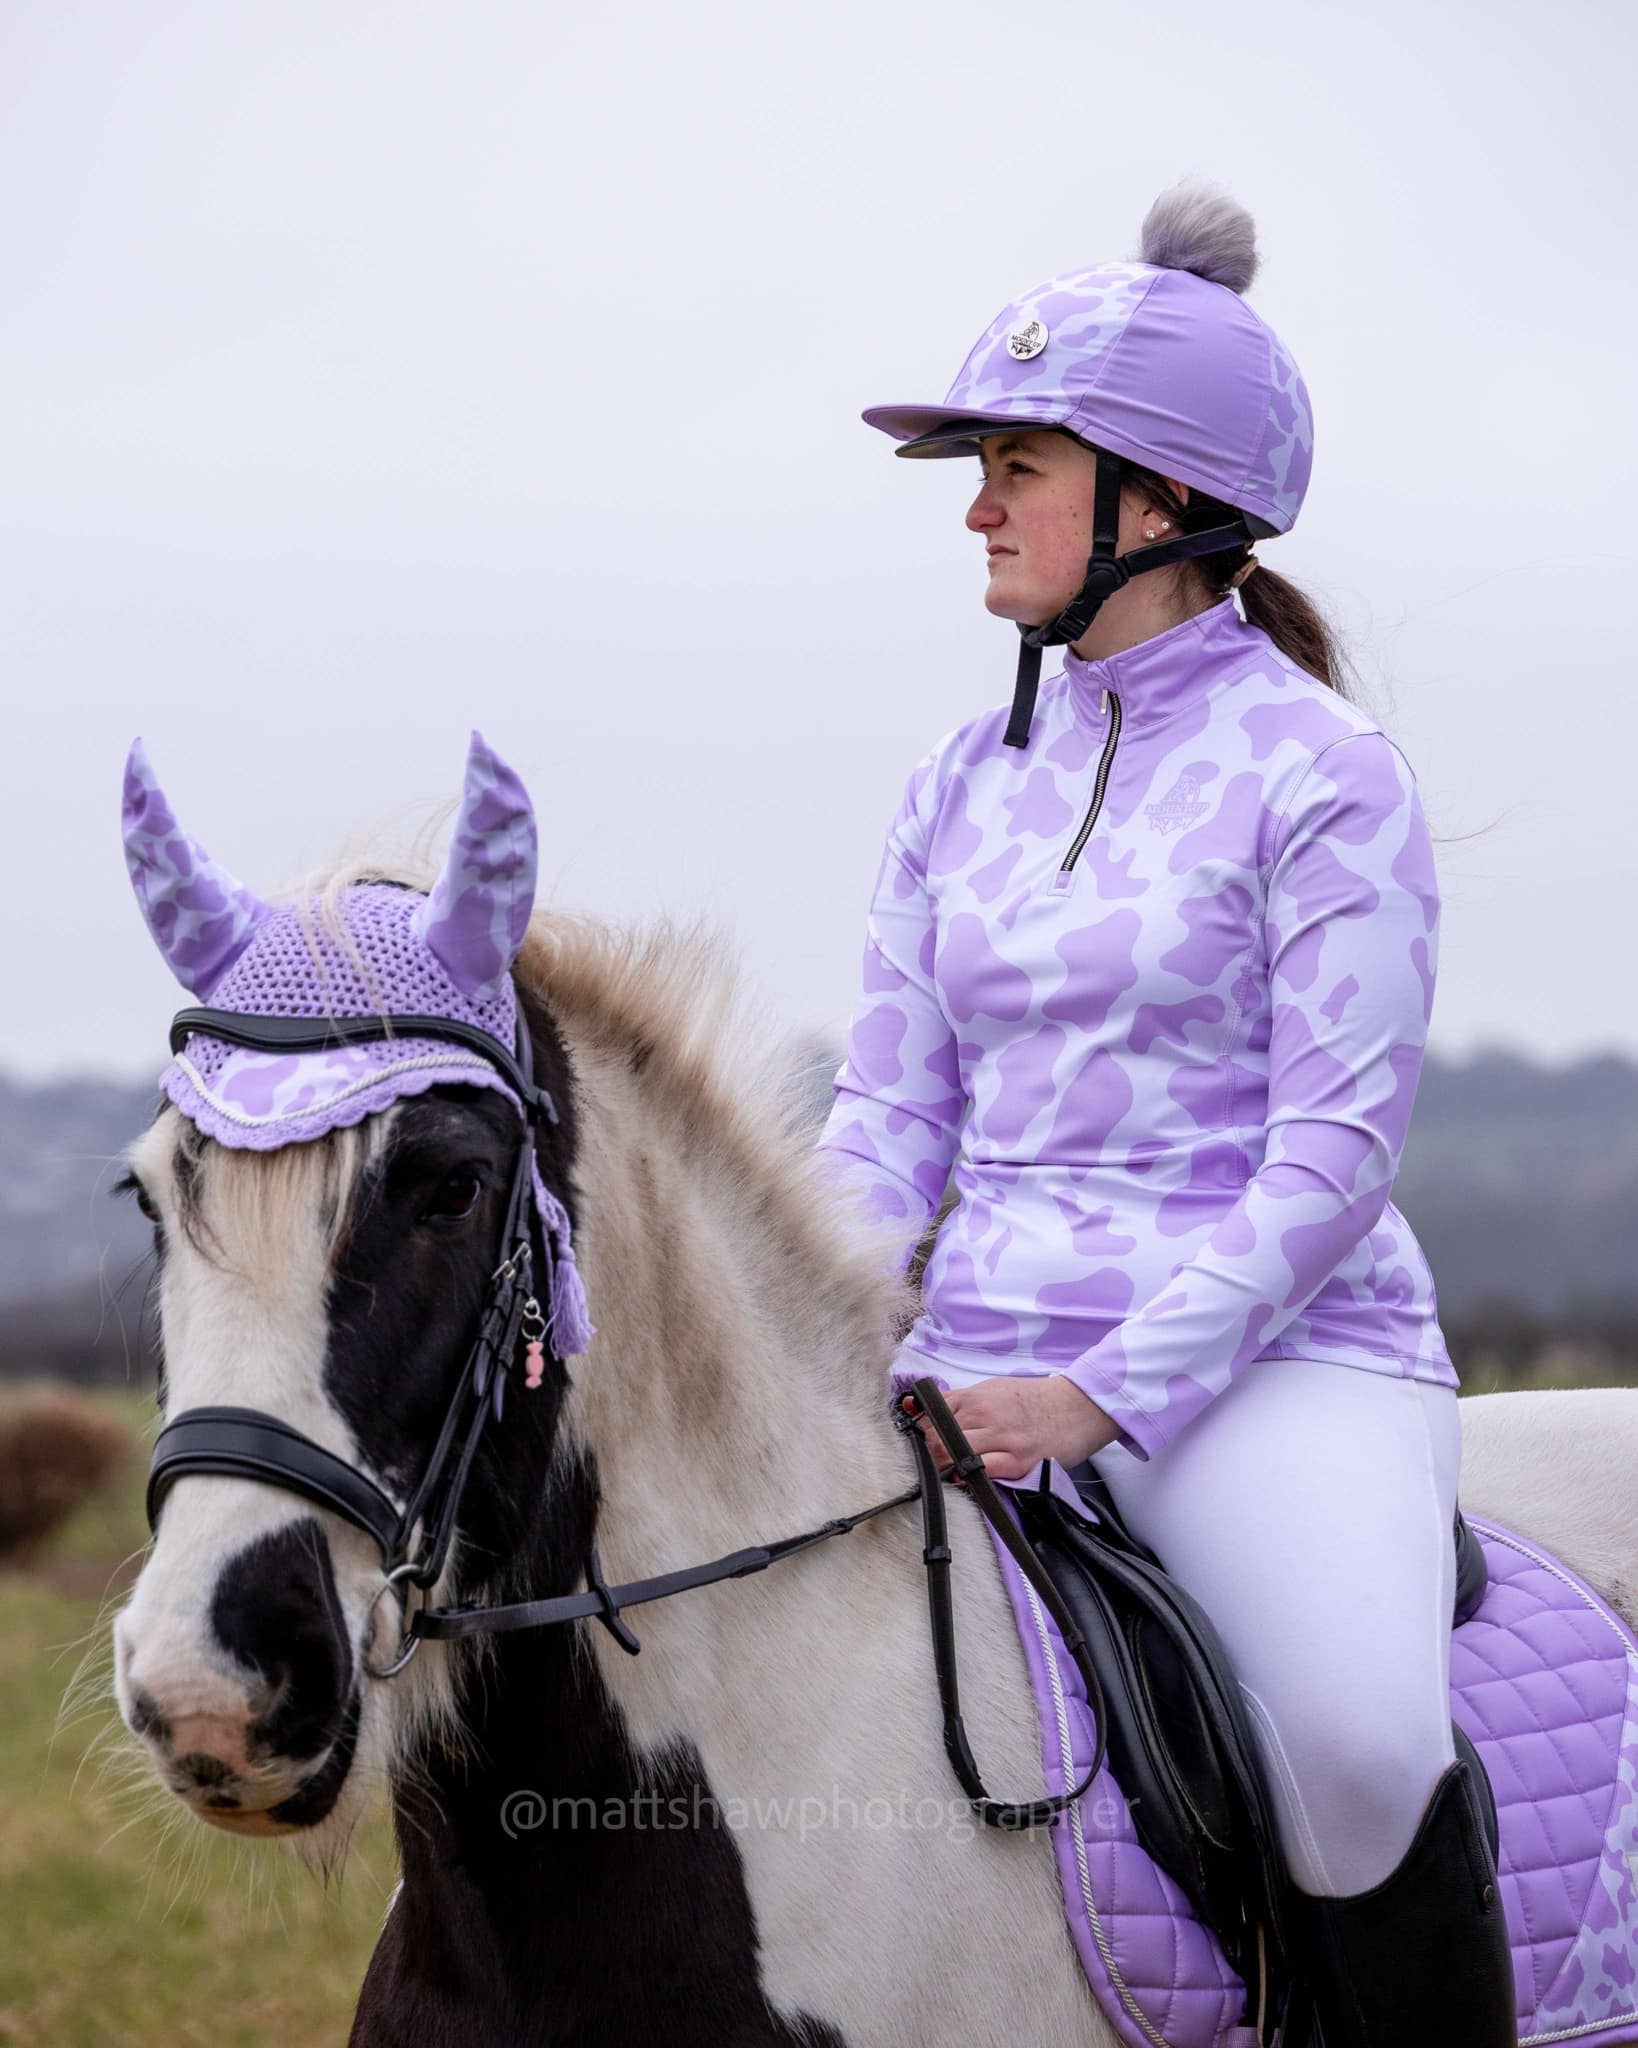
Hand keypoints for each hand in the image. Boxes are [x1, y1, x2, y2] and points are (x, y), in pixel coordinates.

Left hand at [901, 1374, 1123, 1481]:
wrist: (1076, 1405)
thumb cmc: (1033, 1399)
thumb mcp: (992, 1389)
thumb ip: (957, 1401)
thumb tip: (916, 1405)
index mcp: (974, 1397)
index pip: (928, 1415)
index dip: (915, 1432)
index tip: (912, 1444)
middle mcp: (983, 1415)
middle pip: (934, 1438)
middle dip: (924, 1454)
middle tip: (923, 1465)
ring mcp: (1000, 1438)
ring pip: (951, 1454)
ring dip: (941, 1468)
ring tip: (942, 1475)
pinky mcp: (1017, 1461)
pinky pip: (981, 1472)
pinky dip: (966, 1478)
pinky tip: (963, 1480)